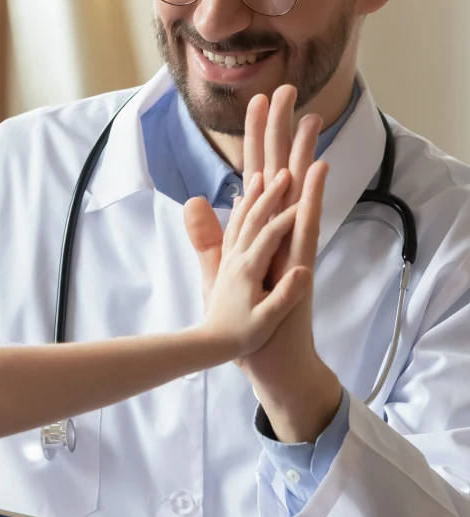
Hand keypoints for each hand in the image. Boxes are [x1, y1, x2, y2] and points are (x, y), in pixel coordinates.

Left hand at [185, 85, 341, 441]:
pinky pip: (307, 225)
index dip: (254, 141)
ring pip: (299, 189)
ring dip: (303, 151)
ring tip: (310, 114)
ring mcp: (292, 247)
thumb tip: (196, 200)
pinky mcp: (300, 265)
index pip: (256, 175)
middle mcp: (280, 232)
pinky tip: (318, 168)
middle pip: (279, 171)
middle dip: (279, 131)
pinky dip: (313, 196)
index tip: (255, 102)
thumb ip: (208, 236)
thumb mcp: (221, 270)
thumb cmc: (247, 321)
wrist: (270, 360)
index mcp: (259, 231)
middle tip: (285, 88)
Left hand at [201, 166, 310, 355]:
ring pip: (241, 221)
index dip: (288, 215)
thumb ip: (285, 296)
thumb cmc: (241, 337)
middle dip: (269, 194)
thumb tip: (304, 271)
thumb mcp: (267, 320)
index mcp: (249, 270)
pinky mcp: (227, 265)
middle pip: (253, 219)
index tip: (305, 196)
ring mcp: (231, 260)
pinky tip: (240, 203)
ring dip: (252, 197)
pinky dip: (239, 213)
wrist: (211, 345)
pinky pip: (233, 232)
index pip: (270, 235)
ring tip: (262, 175)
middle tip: (283, 171)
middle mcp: (238, 259)